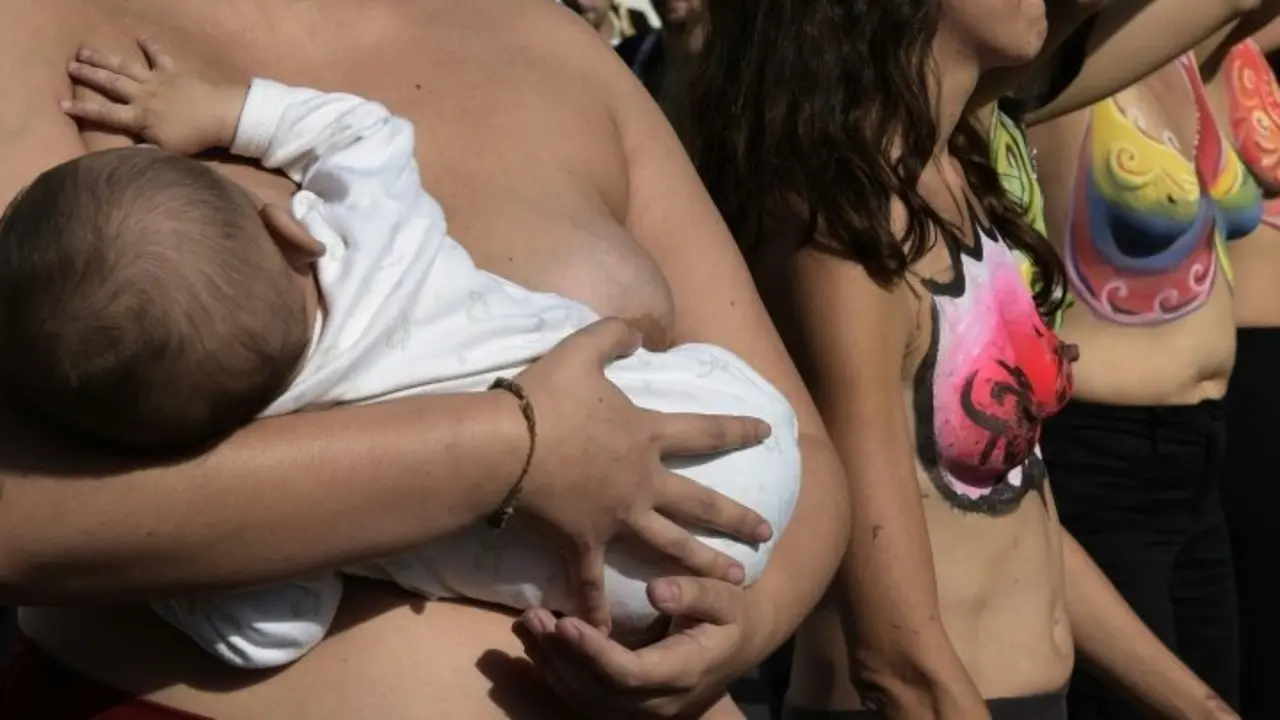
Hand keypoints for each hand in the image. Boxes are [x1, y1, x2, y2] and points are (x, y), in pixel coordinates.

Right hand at [61, 39, 246, 155]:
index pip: (105, 114)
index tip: (62, 104)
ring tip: (85, 50)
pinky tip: (141, 37)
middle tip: (69, 66)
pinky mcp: (172, 72)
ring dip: (105, 58)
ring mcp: (157, 81)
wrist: (220, 116)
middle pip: (110, 83)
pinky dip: (151, 46)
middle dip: (89, 75)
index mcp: (139, 117)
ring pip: (125, 67)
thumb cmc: (194, 138)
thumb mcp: (166, 151)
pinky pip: (159, 56)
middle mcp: (143, 95)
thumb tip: (124, 158)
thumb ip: (144, 152)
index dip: (83, 109)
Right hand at [511, 318, 774, 631]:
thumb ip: (615, 336)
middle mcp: (642, 481)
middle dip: (737, 518)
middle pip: (701, 503)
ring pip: (671, 546)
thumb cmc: (544, 398)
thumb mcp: (583, 350)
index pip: (705, 432)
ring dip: (704, 564)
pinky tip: (607, 631)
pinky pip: (592, 582)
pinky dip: (597, 608)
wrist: (505, 447)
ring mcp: (616, 517)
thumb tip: (642, 335)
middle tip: (767, 534)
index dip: (738, 430)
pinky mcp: (583, 543)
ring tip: (735, 581)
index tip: (767, 433)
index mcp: (646, 436)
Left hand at [517, 576, 764, 717]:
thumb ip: (694, 592)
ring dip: (551, 664)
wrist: (745, 640)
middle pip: (597, 690)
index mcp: (682, 672)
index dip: (593, 652)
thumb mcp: (726, 595)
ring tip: (526, 624)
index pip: (627, 672)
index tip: (565, 622)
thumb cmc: (734, 611)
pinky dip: (558, 671)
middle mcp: (660, 701)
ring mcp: (643, 708)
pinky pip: (586, 696)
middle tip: (532, 617)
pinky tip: (537, 643)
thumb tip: (656, 590)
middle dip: (560, 656)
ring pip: (585, 699)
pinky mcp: (629, 703)